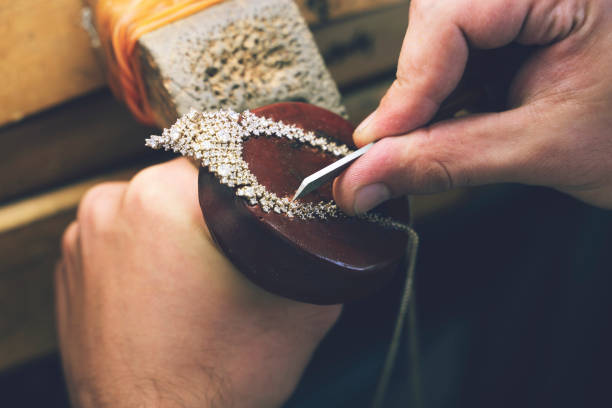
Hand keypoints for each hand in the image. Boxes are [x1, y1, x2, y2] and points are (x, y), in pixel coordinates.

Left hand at [56, 158, 340, 407]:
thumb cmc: (218, 373)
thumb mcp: (302, 308)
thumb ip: (323, 252)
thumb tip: (332, 223)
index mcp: (164, 198)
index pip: (221, 157)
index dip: (248, 183)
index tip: (258, 213)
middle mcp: (113, 204)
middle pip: (181, 183)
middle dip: (208, 211)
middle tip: (230, 255)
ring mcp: (82, 236)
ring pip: (148, 209)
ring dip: (171, 232)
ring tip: (192, 281)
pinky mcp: (67, 265)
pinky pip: (117, 238)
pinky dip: (139, 255)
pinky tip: (161, 292)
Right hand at [333, 0, 611, 213]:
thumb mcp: (540, 149)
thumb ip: (444, 160)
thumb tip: (364, 177)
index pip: (452, 12)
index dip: (410, 83)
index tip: (381, 142)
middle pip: (437, 14)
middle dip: (420, 86)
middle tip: (408, 144)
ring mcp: (526, 1)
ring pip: (439, 29)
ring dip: (434, 88)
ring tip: (466, 126)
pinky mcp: (518, 13)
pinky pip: (458, 39)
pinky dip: (452, 85)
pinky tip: (474, 109)